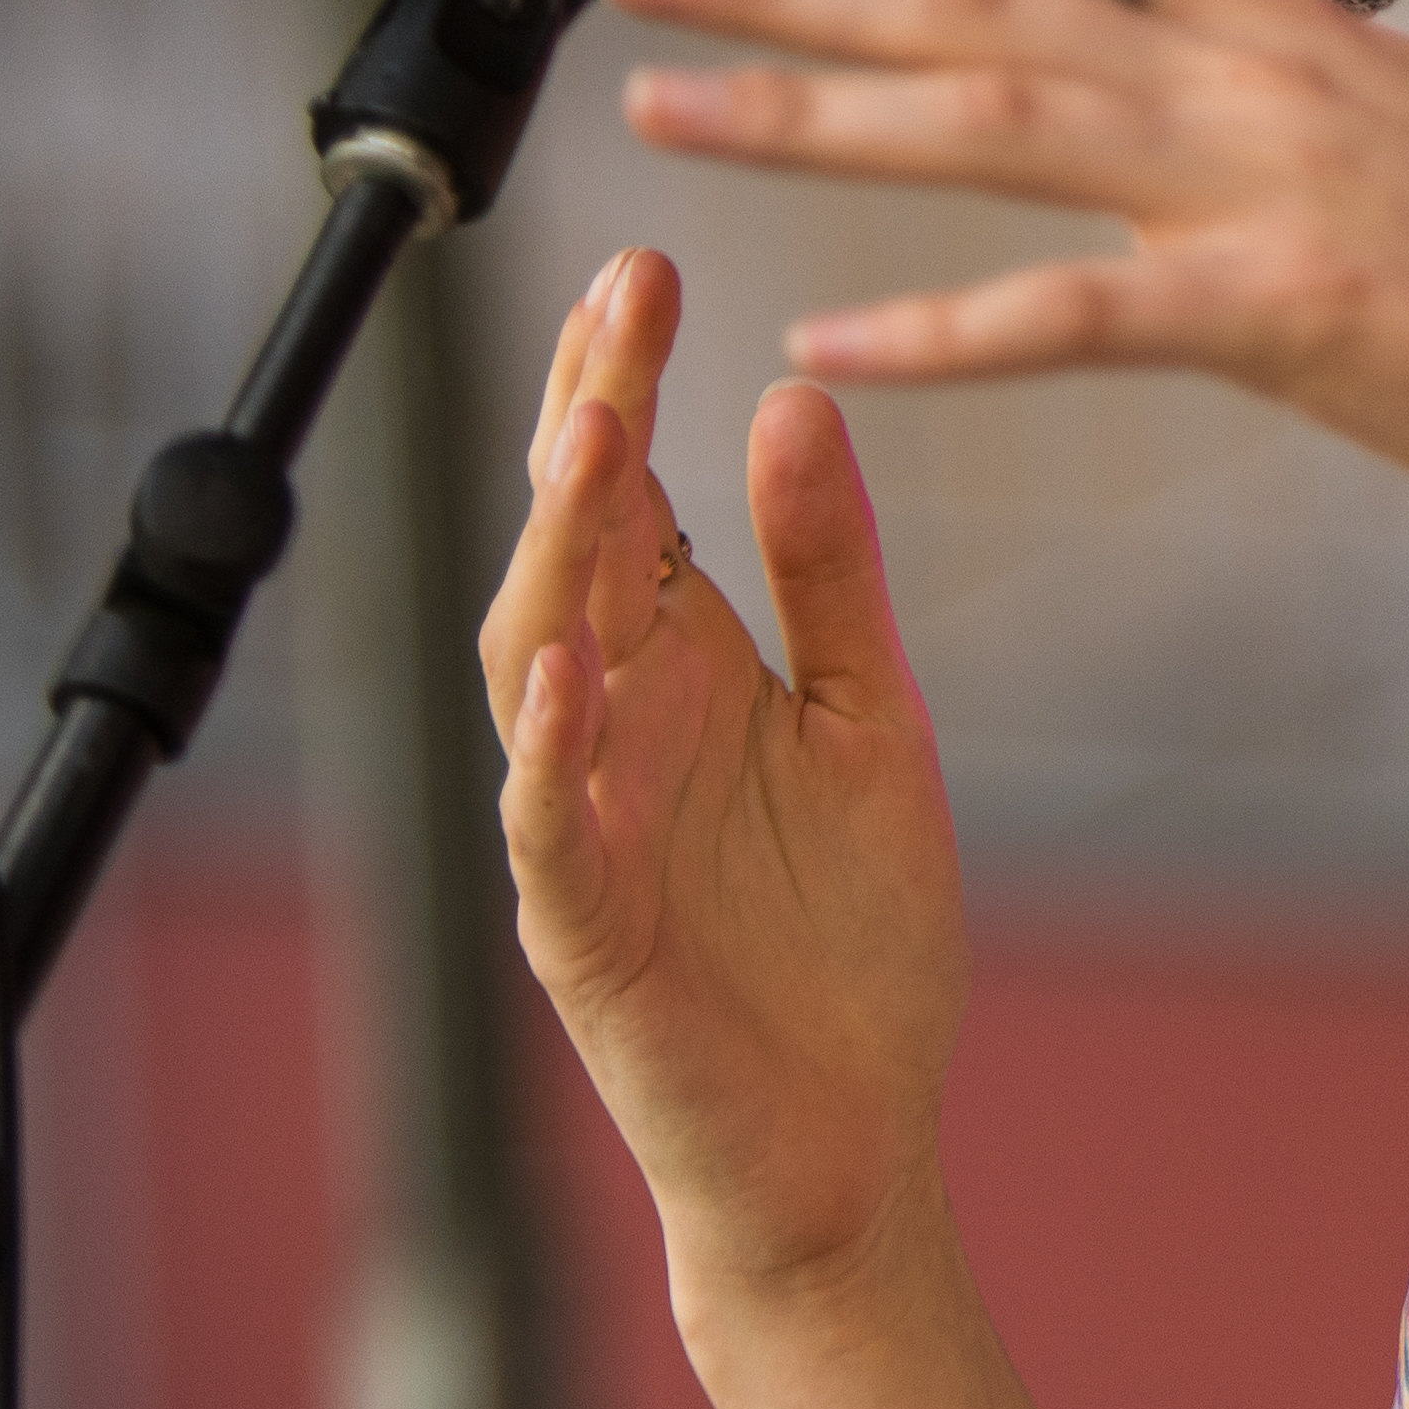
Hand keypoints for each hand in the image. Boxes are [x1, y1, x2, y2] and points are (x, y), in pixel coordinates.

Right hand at [485, 247, 972, 1303]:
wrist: (851, 1141)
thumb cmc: (849, 936)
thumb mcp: (873, 717)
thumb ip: (831, 572)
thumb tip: (793, 396)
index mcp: (680, 668)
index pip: (632, 498)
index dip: (627, 384)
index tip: (649, 267)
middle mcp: (610, 728)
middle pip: (575, 551)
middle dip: (589, 422)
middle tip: (620, 303)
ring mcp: (584, 828)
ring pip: (535, 666)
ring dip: (560, 554)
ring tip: (593, 440)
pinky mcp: (590, 937)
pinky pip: (548, 832)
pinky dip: (549, 753)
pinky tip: (566, 670)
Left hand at [587, 0, 1408, 579]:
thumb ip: (1289, 77)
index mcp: (1298, 40)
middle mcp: (1268, 84)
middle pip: (986, 0)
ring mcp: (1280, 190)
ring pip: (999, 121)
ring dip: (817, 112)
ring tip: (664, 107)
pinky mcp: (1299, 313)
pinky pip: (1087, 316)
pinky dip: (951, 331)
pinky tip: (832, 347)